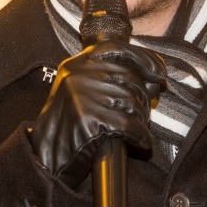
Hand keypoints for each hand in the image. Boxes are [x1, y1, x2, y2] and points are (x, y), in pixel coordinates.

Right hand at [29, 39, 165, 187]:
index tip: (159, 73)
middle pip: (130, 78)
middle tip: (142, 116)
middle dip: (143, 100)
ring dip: (141, 120)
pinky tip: (141, 142)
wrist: (47, 157)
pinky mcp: (90, 119)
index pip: (117, 48)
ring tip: (136, 130)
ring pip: (133, 102)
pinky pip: (129, 125)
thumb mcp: (82, 91)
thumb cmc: (69, 127)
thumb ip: (110, 79)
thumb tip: (153, 81)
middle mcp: (79, 74)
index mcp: (77, 64)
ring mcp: (84, 95)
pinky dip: (140, 136)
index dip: (144, 59)